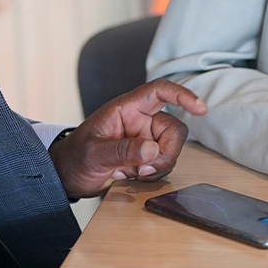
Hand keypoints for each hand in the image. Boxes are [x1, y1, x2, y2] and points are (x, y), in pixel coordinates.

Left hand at [48, 80, 206, 198]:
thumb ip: (122, 151)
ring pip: (171, 149)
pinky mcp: (146, 156)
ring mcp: (145, 139)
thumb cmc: (74, 157)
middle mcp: (140, 120)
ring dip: (158, 166)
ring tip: (130, 173)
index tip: (199, 108)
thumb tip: (152, 150)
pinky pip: (164, 163)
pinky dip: (153, 174)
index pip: (159, 91)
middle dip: (166, 153)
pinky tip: (130, 176)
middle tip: (144, 169)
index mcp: (126, 109)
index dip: (181, 95)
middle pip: (174, 129)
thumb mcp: (93, 154)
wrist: (68, 176)